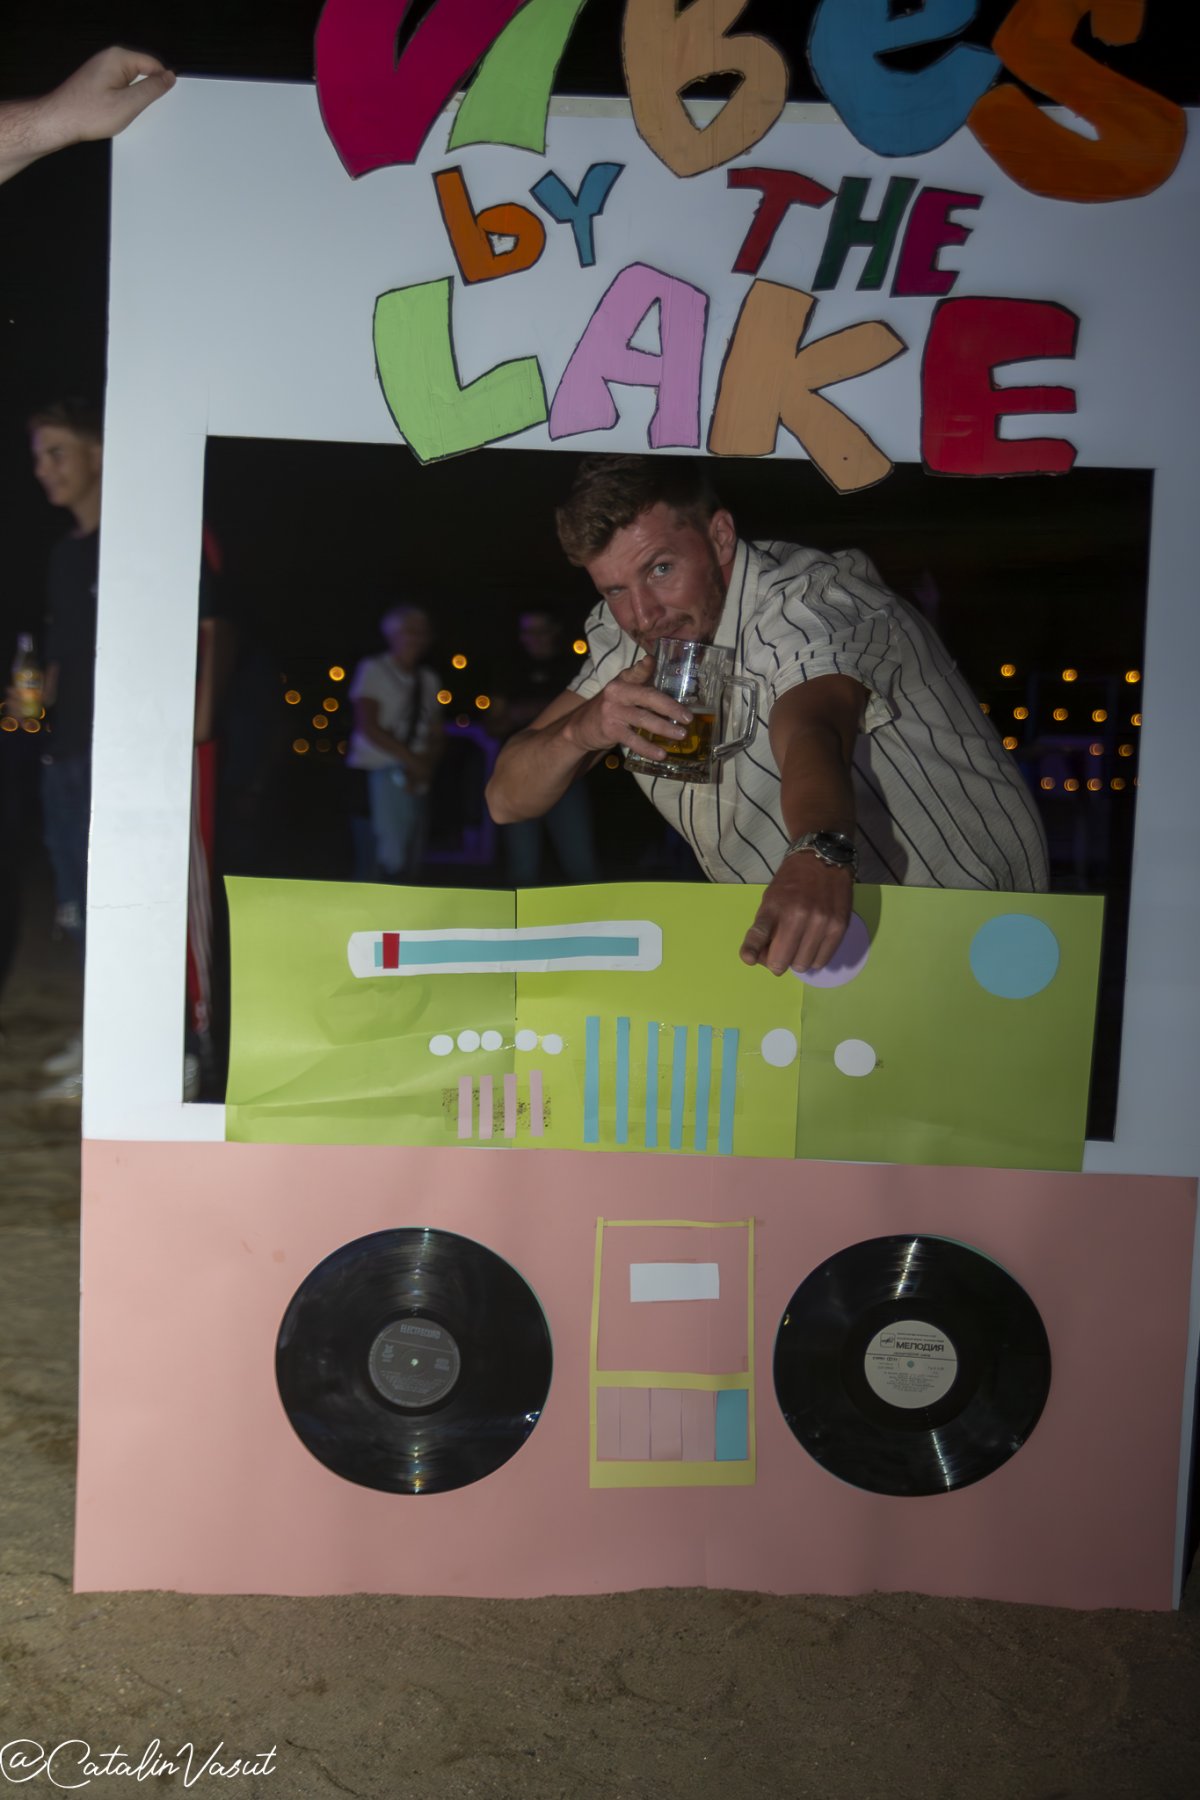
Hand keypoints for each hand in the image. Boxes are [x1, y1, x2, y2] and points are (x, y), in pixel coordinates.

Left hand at [43, 48, 175, 148]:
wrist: (59, 121)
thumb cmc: (87, 113)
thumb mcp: (128, 104)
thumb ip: (152, 89)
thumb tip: (169, 77)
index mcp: (118, 58)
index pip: (153, 64)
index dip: (162, 83)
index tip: (163, 102)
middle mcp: (109, 59)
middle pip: (142, 72)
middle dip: (146, 92)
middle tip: (139, 111)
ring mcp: (102, 69)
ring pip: (131, 82)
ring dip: (134, 99)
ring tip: (123, 113)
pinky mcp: (97, 81)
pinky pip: (120, 88)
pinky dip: (123, 101)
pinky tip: (116, 114)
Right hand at [564, 658, 693, 759]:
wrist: (581, 727)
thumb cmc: (610, 707)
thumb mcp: (622, 690)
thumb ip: (638, 678)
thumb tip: (652, 660)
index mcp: (623, 680)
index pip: (637, 671)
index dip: (647, 666)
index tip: (653, 661)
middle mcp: (617, 692)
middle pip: (647, 697)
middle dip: (670, 707)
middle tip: (688, 718)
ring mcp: (612, 711)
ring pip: (643, 719)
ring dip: (664, 728)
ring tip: (681, 735)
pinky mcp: (610, 729)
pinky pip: (633, 740)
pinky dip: (648, 748)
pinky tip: (661, 754)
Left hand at [739, 851, 853, 975]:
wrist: (823, 858)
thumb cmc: (792, 881)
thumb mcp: (769, 898)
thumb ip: (762, 928)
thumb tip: (757, 959)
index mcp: (774, 906)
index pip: (757, 939)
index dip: (753, 954)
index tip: (752, 957)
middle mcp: (797, 916)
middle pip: (780, 963)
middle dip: (776, 961)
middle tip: (780, 950)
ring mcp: (821, 922)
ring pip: (802, 966)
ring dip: (797, 960)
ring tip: (798, 945)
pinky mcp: (840, 927)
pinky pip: (823, 961)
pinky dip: (814, 959)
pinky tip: (812, 946)